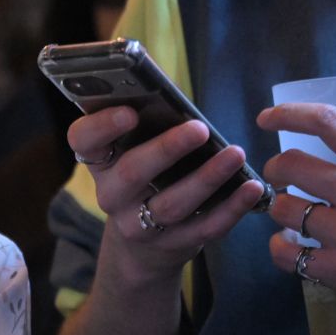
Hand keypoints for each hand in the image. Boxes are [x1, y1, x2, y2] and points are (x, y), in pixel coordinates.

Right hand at [69, 105, 266, 285]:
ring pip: (172, 203)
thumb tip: (172, 90)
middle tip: (200, 129)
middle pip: (132, 172)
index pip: (83, 140)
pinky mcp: (172, 244)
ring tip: (235, 154)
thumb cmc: (146, 175)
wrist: (143, 244)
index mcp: (100, 160)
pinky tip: (252, 187)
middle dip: (167, 149)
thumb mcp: (134, 149)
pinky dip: (231, 208)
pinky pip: (204, 228)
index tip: (129, 112)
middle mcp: (112, 194)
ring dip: (207, 178)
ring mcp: (139, 224)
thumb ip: (148, 120)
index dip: (103, 125)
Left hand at [258, 103, 335, 305]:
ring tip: (291, 213)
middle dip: (277, 167)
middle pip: (292, 165)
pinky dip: (281, 249)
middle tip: (281, 175)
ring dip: (280, 209)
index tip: (268, 118)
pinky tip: (290, 247)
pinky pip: (287, 254)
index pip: (329, 124)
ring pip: (283, 209)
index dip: (290, 114)